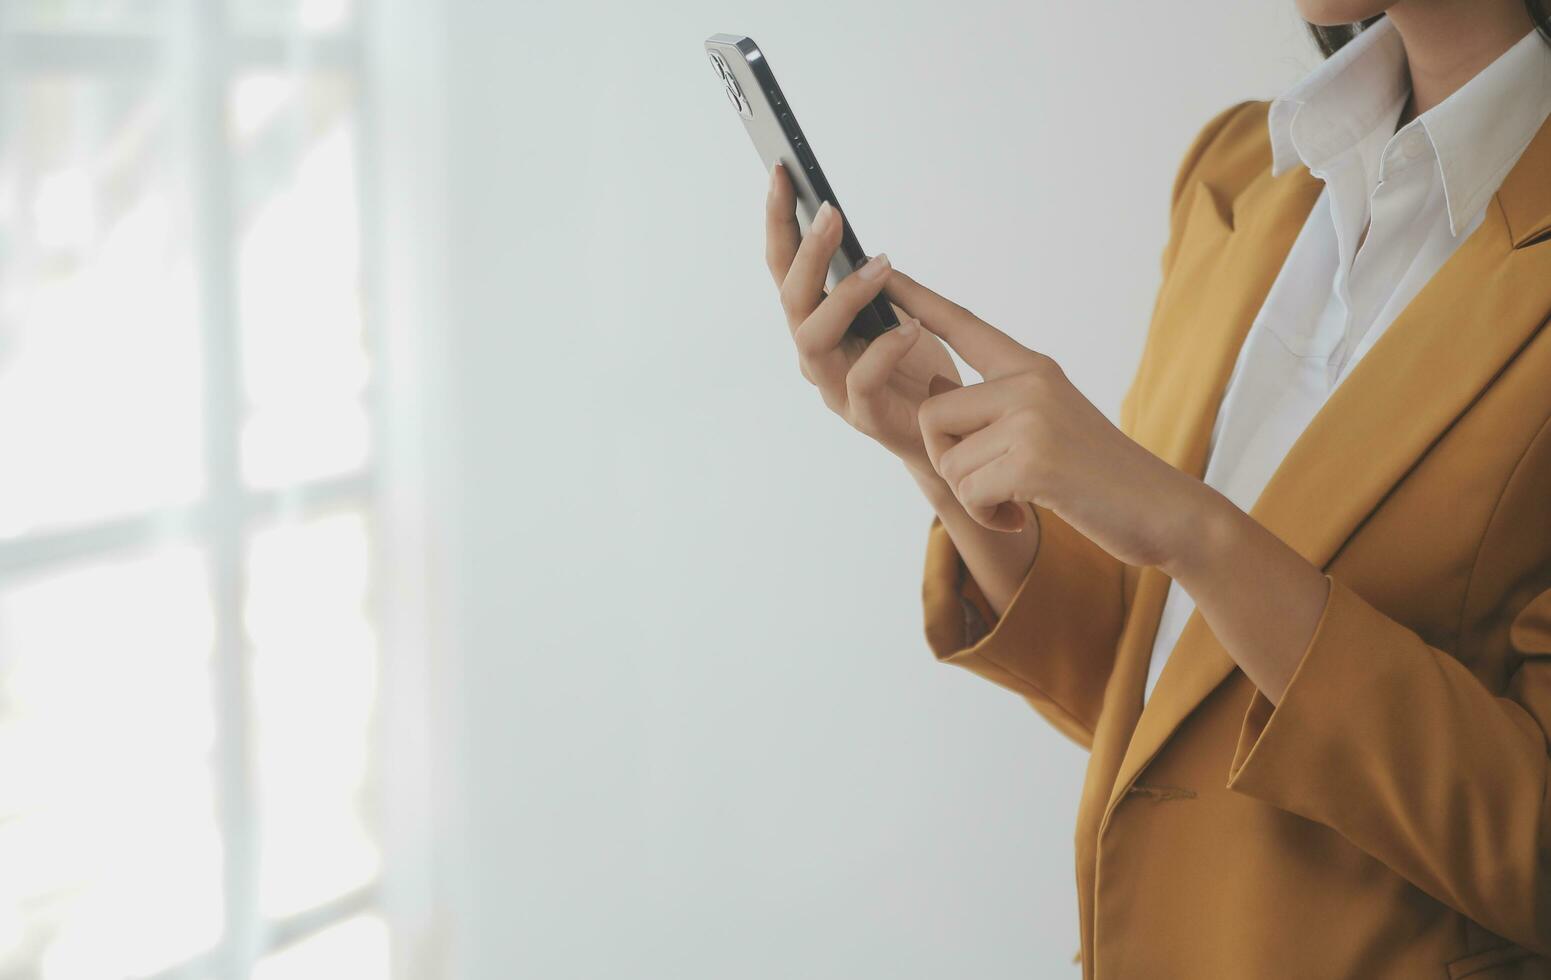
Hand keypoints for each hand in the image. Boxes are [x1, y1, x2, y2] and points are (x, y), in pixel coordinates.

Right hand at [765, 162, 958, 474]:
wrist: (944, 432)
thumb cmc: (915, 366)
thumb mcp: (893, 308)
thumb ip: (871, 280)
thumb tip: (857, 233)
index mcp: (814, 320)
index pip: (784, 265)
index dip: (778, 219)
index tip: (782, 171)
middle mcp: (814, 352)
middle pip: (791, 297)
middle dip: (806, 251)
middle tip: (830, 212)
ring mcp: (833, 386)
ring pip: (812, 338)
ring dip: (843, 296)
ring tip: (881, 267)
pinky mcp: (863, 416)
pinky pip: (862, 381)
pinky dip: (885, 349)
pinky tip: (911, 326)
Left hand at [909, 276, 1208, 570]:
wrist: (1163, 511)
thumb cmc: (1100, 476)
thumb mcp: (1046, 425)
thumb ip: (996, 405)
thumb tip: (935, 385)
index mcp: (1034, 368)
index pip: (965, 325)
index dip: (920, 300)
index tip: (886, 272)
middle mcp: (1030, 383)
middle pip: (934, 414)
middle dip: (948, 461)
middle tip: (990, 484)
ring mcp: (1031, 418)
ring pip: (948, 459)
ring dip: (972, 495)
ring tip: (1014, 499)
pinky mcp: (1032, 460)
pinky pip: (968, 491)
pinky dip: (987, 515)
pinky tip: (1019, 515)